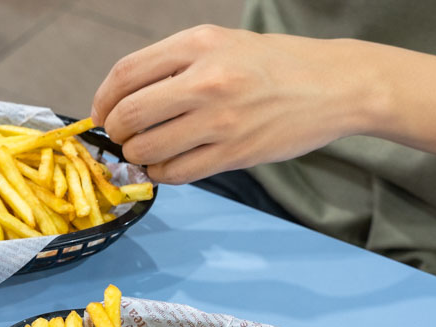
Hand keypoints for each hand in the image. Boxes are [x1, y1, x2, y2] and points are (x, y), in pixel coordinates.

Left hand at [91, 25, 373, 183]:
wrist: (335, 85)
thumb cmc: (271, 65)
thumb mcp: (221, 44)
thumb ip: (171, 66)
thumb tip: (118, 101)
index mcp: (199, 44)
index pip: (125, 75)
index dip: (103, 100)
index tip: (101, 115)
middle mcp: (208, 80)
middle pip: (129, 115)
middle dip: (115, 132)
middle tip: (123, 136)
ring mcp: (221, 120)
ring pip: (147, 150)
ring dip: (137, 156)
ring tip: (147, 151)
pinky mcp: (234, 153)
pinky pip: (175, 173)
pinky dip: (161, 173)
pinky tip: (167, 164)